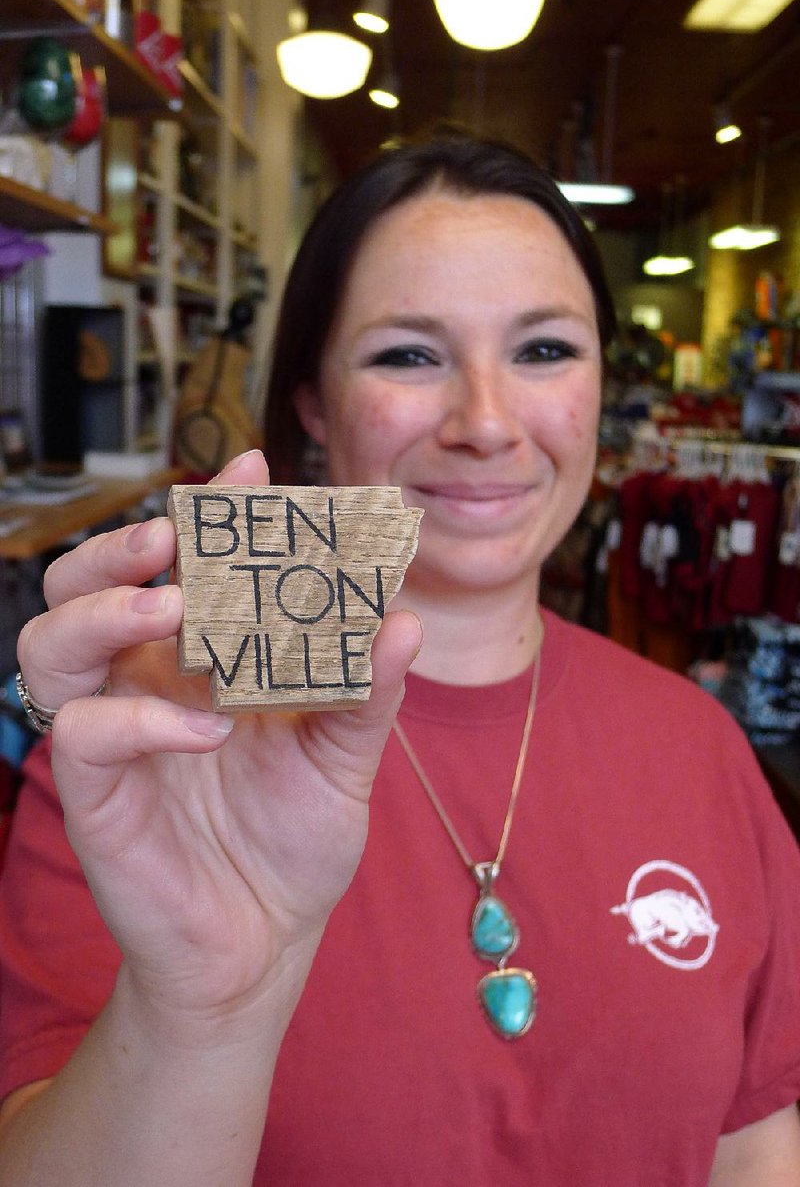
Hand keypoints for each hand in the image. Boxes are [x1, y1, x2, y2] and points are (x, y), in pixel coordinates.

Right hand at [16, 451, 421, 1034]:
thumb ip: (368, 691)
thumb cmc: (294, 840)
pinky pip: (81, 734)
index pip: (182, 566)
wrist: (266, 939)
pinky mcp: (94, 794)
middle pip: (85, 583)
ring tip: (169, 609)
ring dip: (103, 610)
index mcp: (196, 658)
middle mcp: (142, 682)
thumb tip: (404, 618)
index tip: (249, 466)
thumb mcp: (345, 757)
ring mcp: (110, 734)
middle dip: (121, 544)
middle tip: (175, 535)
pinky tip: (208, 731)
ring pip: (50, 642)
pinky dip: (140, 720)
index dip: (209, 510)